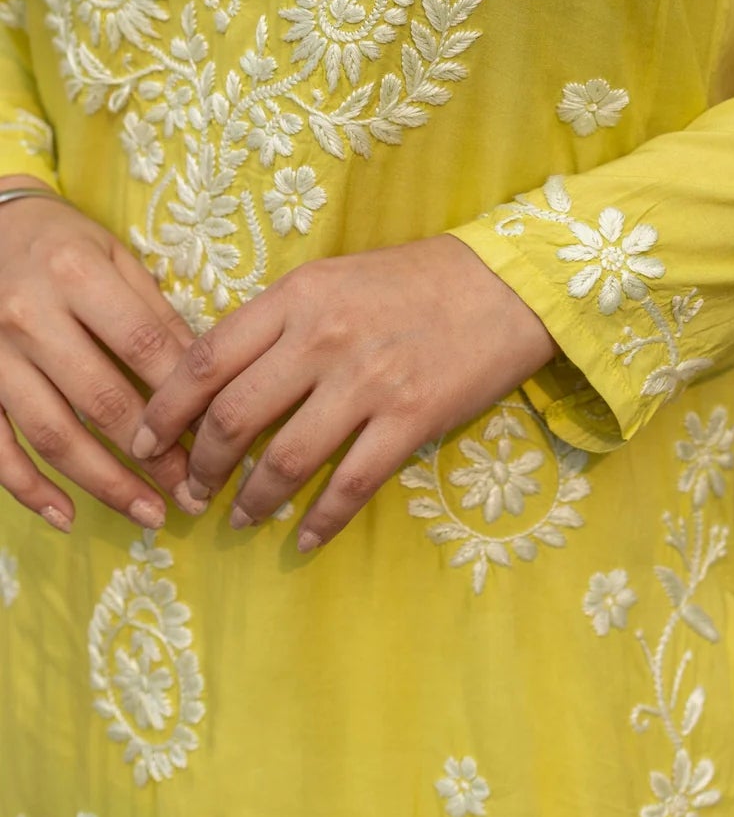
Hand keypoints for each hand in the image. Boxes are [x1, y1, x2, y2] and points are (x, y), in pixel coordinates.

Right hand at [0, 190, 200, 531]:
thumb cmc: (62, 243)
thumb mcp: (114, 257)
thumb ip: (154, 313)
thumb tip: (205, 376)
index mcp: (77, 275)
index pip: (143, 346)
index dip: (182, 395)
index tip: (217, 434)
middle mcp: (30, 318)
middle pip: (101, 399)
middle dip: (153, 454)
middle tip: (193, 491)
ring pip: (53, 435)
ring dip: (104, 484)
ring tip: (149, 513)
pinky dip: (30, 490)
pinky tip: (67, 516)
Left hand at [131, 234, 558, 552]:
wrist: (509, 282)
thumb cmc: (418, 278)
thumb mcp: (337, 277)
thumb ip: (282, 320)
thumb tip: (223, 377)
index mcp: (299, 294)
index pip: (206, 358)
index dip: (163, 408)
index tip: (142, 440)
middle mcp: (324, 337)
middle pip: (233, 417)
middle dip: (199, 466)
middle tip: (190, 491)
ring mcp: (369, 381)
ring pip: (283, 460)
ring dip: (251, 500)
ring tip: (240, 518)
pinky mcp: (411, 419)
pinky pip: (349, 485)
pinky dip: (319, 521)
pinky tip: (303, 539)